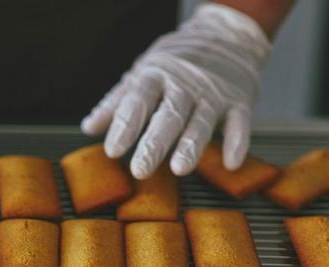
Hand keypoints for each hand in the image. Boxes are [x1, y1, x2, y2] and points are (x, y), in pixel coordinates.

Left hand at [81, 3, 270, 178]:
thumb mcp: (141, 74)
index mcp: (156, 76)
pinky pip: (240, 123)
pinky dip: (238, 142)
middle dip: (154, 143)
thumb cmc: (175, 61)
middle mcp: (185, 84)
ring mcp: (214, 93)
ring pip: (202, 121)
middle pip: (168, 115)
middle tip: (140, 169)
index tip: (112, 150)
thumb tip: (89, 127)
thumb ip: (116, 102)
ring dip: (191, 145)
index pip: (138, 101)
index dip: (125, 125)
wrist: (225, 35)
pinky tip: (230, 163)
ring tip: (179, 168)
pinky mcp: (239, 100)